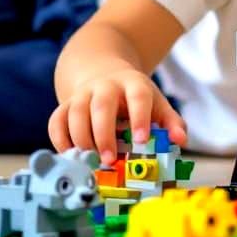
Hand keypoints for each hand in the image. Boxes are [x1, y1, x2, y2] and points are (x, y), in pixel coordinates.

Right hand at [48, 68, 186, 165]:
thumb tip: (180, 139)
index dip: (140, 117)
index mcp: (133, 83)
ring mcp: (82, 94)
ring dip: (81, 140)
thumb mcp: (156, 104)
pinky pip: (56, 121)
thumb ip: (171, 122)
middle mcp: (105, 85)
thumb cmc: (135, 98)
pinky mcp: (65, 105)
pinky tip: (71, 156)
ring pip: (75, 112)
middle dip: (104, 133)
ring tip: (91, 161)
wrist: (104, 75)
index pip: (138, 96)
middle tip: (109, 159)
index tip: (142, 140)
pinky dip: (60, 141)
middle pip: (101, 104)